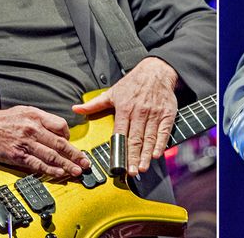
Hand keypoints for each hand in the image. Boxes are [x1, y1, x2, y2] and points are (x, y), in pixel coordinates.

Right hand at [0, 106, 89, 176]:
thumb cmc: (0, 121)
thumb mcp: (22, 111)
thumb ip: (41, 118)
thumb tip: (57, 129)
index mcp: (35, 116)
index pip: (61, 125)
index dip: (69, 136)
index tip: (72, 144)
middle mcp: (32, 129)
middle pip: (60, 143)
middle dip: (75, 154)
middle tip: (85, 162)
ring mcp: (25, 144)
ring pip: (52, 155)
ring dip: (67, 165)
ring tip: (77, 170)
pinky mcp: (18, 156)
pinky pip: (38, 165)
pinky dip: (50, 170)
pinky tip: (59, 174)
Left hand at [71, 57, 177, 175]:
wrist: (156, 71)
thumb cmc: (133, 83)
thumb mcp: (112, 92)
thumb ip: (94, 104)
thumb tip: (76, 109)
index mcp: (125, 108)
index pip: (120, 132)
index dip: (119, 148)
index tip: (117, 162)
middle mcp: (139, 112)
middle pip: (136, 139)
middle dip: (134, 157)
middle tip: (132, 172)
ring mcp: (154, 114)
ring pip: (150, 138)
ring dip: (146, 154)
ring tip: (143, 168)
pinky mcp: (167, 114)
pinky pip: (164, 131)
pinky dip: (161, 143)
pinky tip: (157, 154)